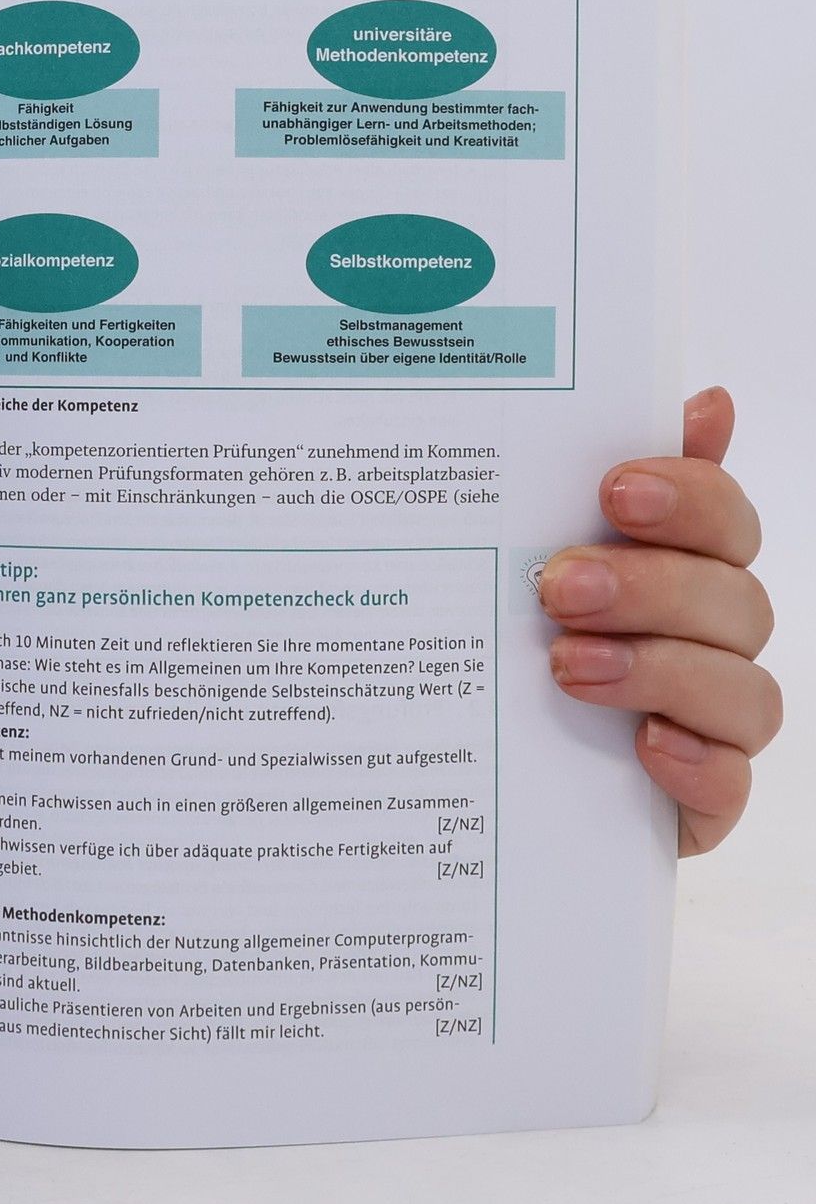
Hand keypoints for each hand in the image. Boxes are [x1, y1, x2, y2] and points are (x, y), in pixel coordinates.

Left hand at [540, 388, 778, 855]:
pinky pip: (730, 786)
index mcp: (678, 568)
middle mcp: (706, 641)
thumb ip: (584, 482)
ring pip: (742, 690)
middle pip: (733, 599)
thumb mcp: (515, 555)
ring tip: (566, 666)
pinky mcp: (695, 801)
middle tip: (557, 586)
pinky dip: (696, 763)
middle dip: (650, 586)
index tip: (616, 489)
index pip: (723, 519)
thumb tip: (707, 402)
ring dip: (660, 670)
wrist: (462, 768)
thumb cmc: (503, 642)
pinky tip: (644, 746)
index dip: (690, 496)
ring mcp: (708, 724)